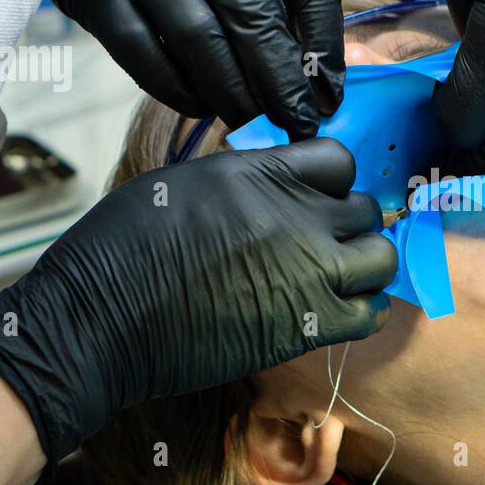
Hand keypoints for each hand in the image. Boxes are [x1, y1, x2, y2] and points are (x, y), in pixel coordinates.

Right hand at [0, 139, 395, 467]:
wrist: (103, 322)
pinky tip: (333, 311)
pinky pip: (369, 314)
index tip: (316, 198)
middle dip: (349, 224)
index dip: (331, 179)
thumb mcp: (185, 181)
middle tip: (323, 243)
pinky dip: (360, 312)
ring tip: (335, 277)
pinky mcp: (308, 325)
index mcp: (261, 172)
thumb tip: (275, 183)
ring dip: (364, 268)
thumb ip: (246, 179)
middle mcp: (296, 216)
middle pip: (366, 209)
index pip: (340, 159)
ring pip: (381, 260)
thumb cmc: (124, 250)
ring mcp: (309, 272)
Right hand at [51, 0, 342, 136]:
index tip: (329, 90)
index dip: (324, 43)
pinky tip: (203, 106)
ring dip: (232, 94)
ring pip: (196, 40)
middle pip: (251, 14)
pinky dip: (179, 91)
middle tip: (298, 122)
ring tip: (253, 121)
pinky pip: (144, 55)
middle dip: (281, 82)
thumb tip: (315, 78)